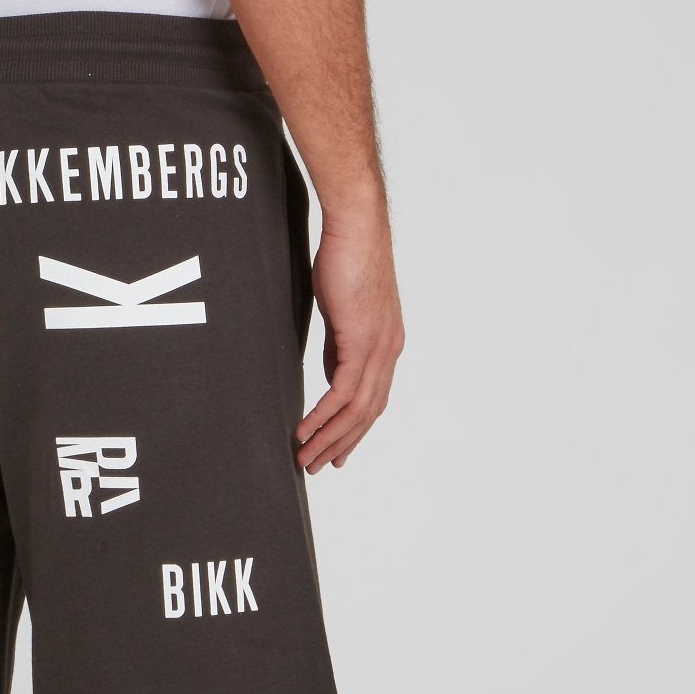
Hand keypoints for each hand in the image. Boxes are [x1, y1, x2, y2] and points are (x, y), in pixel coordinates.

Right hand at [295, 210, 403, 473]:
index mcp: (387, 345)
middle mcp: (389, 351)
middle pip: (367, 414)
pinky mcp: (362, 341)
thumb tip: (331, 375)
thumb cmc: (346, 258)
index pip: (373, 400)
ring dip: (329, 438)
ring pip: (356, 410)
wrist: (356, 227)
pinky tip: (304, 431)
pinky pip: (342, 392)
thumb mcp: (341, 313)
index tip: (337, 453)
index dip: (354, 431)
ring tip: (305, 457)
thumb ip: (339, 348)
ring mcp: (379, 348)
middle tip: (316, 466)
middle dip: (340, 444)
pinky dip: (323, 416)